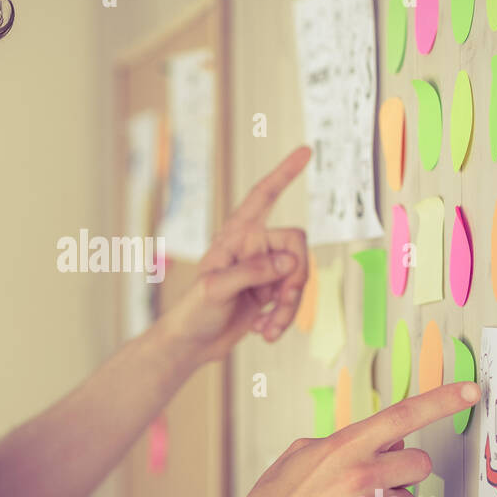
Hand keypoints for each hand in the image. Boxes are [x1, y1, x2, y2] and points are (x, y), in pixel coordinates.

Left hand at [157, 146, 311, 363]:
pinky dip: (284, 319)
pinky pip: (294, 300)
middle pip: (297, 249)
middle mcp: (253, 248)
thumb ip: (254, 271)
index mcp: (237, 236)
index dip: (284, 174)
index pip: (263, 196)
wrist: (191, 344)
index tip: (305, 152)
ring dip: (288, 308)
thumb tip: (289, 262)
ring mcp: (263, 271)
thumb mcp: (217, 288)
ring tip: (266, 328)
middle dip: (294, 281)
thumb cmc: (193, 311)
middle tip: (278, 303)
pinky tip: (264, 332)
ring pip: (299, 280)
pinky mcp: (270, 293)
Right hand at [211, 382, 481, 496]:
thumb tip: (381, 441)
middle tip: (376, 481)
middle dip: (405, 471)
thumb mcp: (301, 455)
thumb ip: (343, 443)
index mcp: (343, 446)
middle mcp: (360, 473)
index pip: (403, 415)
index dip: (441, 400)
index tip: (470, 390)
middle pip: (419, 462)